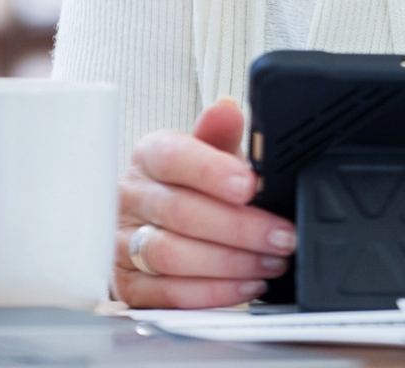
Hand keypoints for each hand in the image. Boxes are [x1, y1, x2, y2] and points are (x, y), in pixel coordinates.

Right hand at [113, 98, 296, 308]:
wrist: (153, 220)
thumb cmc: (188, 184)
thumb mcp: (209, 152)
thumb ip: (220, 134)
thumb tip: (228, 110)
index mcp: (149, 157)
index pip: (173, 158)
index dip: (212, 172)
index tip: (249, 186)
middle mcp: (130, 198)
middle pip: (180, 213)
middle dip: (240, 227)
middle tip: (282, 236)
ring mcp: (122, 243)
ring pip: (173, 256)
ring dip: (231, 263)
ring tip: (272, 261)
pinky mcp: (127, 285)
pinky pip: (168, 294)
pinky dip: (213, 293)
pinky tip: (247, 284)